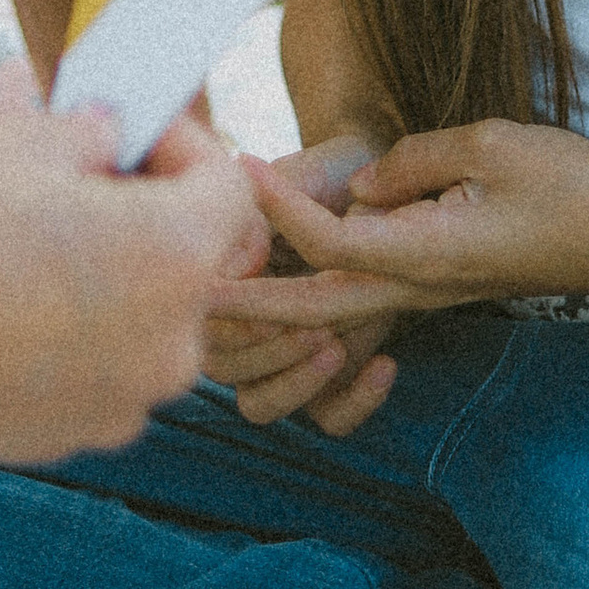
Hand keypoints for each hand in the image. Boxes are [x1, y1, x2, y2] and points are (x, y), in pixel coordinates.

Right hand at [0, 85, 270, 468]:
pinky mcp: (72, 436)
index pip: (227, 186)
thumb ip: (88, 133)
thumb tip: (111, 130)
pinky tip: (3, 299)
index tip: (124, 129)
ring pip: (144, 313)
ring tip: (28, 235)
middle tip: (71, 173)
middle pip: (189, 256)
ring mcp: (123, 401)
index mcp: (174, 259)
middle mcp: (170, 344)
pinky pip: (102, 364)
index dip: (180, 142)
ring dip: (108, 270)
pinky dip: (75, 329)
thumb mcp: (17, 149)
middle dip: (142, 207)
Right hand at [205, 132, 401, 436]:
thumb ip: (265, 209)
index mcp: (222, 270)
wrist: (389, 182)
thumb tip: (245, 263)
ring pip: (259, 404)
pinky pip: (327, 419)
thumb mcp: (303, 174)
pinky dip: (353, 404)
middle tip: (316, 326)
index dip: (226, 313)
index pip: (199, 316)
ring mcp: (284, 351)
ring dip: (292, 383)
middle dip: (265, 352)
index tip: (262, 289)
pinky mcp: (330, 373)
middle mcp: (244, 320)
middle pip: (222, 369)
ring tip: (337, 346)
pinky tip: (385, 363)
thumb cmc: (339, 169)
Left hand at [239, 118, 588, 317]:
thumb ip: (415, 159)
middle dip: (252, 302)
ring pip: (339, 309)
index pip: (332, 242)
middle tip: (190, 291)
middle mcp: (422, 286)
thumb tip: (364, 184)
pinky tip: (297, 269)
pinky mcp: (443, 284)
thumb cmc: (574, 188)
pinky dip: (322, 288)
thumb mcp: (492, 145)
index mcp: (429, 255)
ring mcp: (433, 292)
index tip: (243, 164)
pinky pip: (370, 294)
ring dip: (280, 302)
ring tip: (226, 288)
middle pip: (317, 305)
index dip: (281, 209)